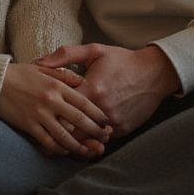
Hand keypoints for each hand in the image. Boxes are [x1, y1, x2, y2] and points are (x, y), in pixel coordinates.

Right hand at [0, 62, 111, 157]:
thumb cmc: (19, 73)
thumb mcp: (44, 68)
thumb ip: (64, 74)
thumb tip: (82, 81)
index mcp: (57, 85)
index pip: (83, 102)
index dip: (97, 114)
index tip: (106, 121)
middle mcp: (51, 100)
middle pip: (79, 120)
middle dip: (94, 131)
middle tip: (104, 139)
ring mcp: (40, 114)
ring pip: (65, 135)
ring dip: (79, 145)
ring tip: (88, 150)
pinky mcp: (28, 125)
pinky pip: (47, 141)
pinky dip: (58, 148)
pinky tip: (65, 151)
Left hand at [34, 43, 180, 137]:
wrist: (155, 73)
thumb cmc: (122, 61)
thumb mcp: (94, 51)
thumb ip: (65, 55)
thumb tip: (38, 61)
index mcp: (92, 89)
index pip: (63, 111)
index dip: (49, 116)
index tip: (39, 117)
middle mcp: (102, 109)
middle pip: (73, 131)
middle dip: (58, 135)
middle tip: (44, 136)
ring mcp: (114, 122)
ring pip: (87, 140)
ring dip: (74, 142)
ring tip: (60, 143)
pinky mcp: (123, 129)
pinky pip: (102, 140)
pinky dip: (91, 140)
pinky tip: (82, 139)